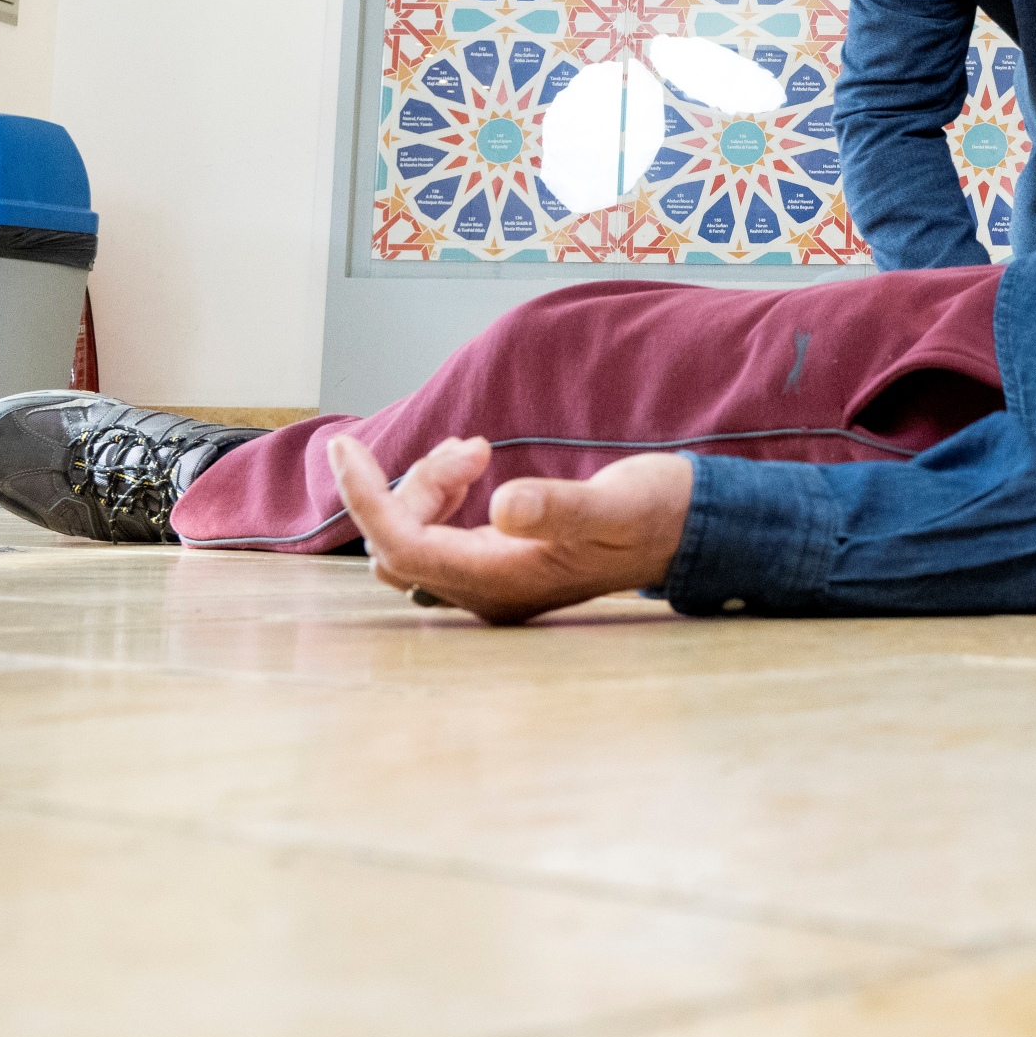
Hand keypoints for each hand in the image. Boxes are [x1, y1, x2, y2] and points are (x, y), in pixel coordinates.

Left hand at [334, 434, 692, 625]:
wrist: (692, 531)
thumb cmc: (658, 515)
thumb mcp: (617, 503)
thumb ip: (560, 507)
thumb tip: (503, 507)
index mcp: (504, 581)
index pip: (401, 543)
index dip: (365, 495)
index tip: (343, 444)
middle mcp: (487, 592)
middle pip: (399, 541)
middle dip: (414, 486)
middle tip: (472, 447)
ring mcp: (490, 582)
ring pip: (412, 537)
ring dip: (427, 488)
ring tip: (475, 453)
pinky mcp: (497, 565)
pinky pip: (433, 536)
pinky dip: (438, 496)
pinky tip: (473, 469)